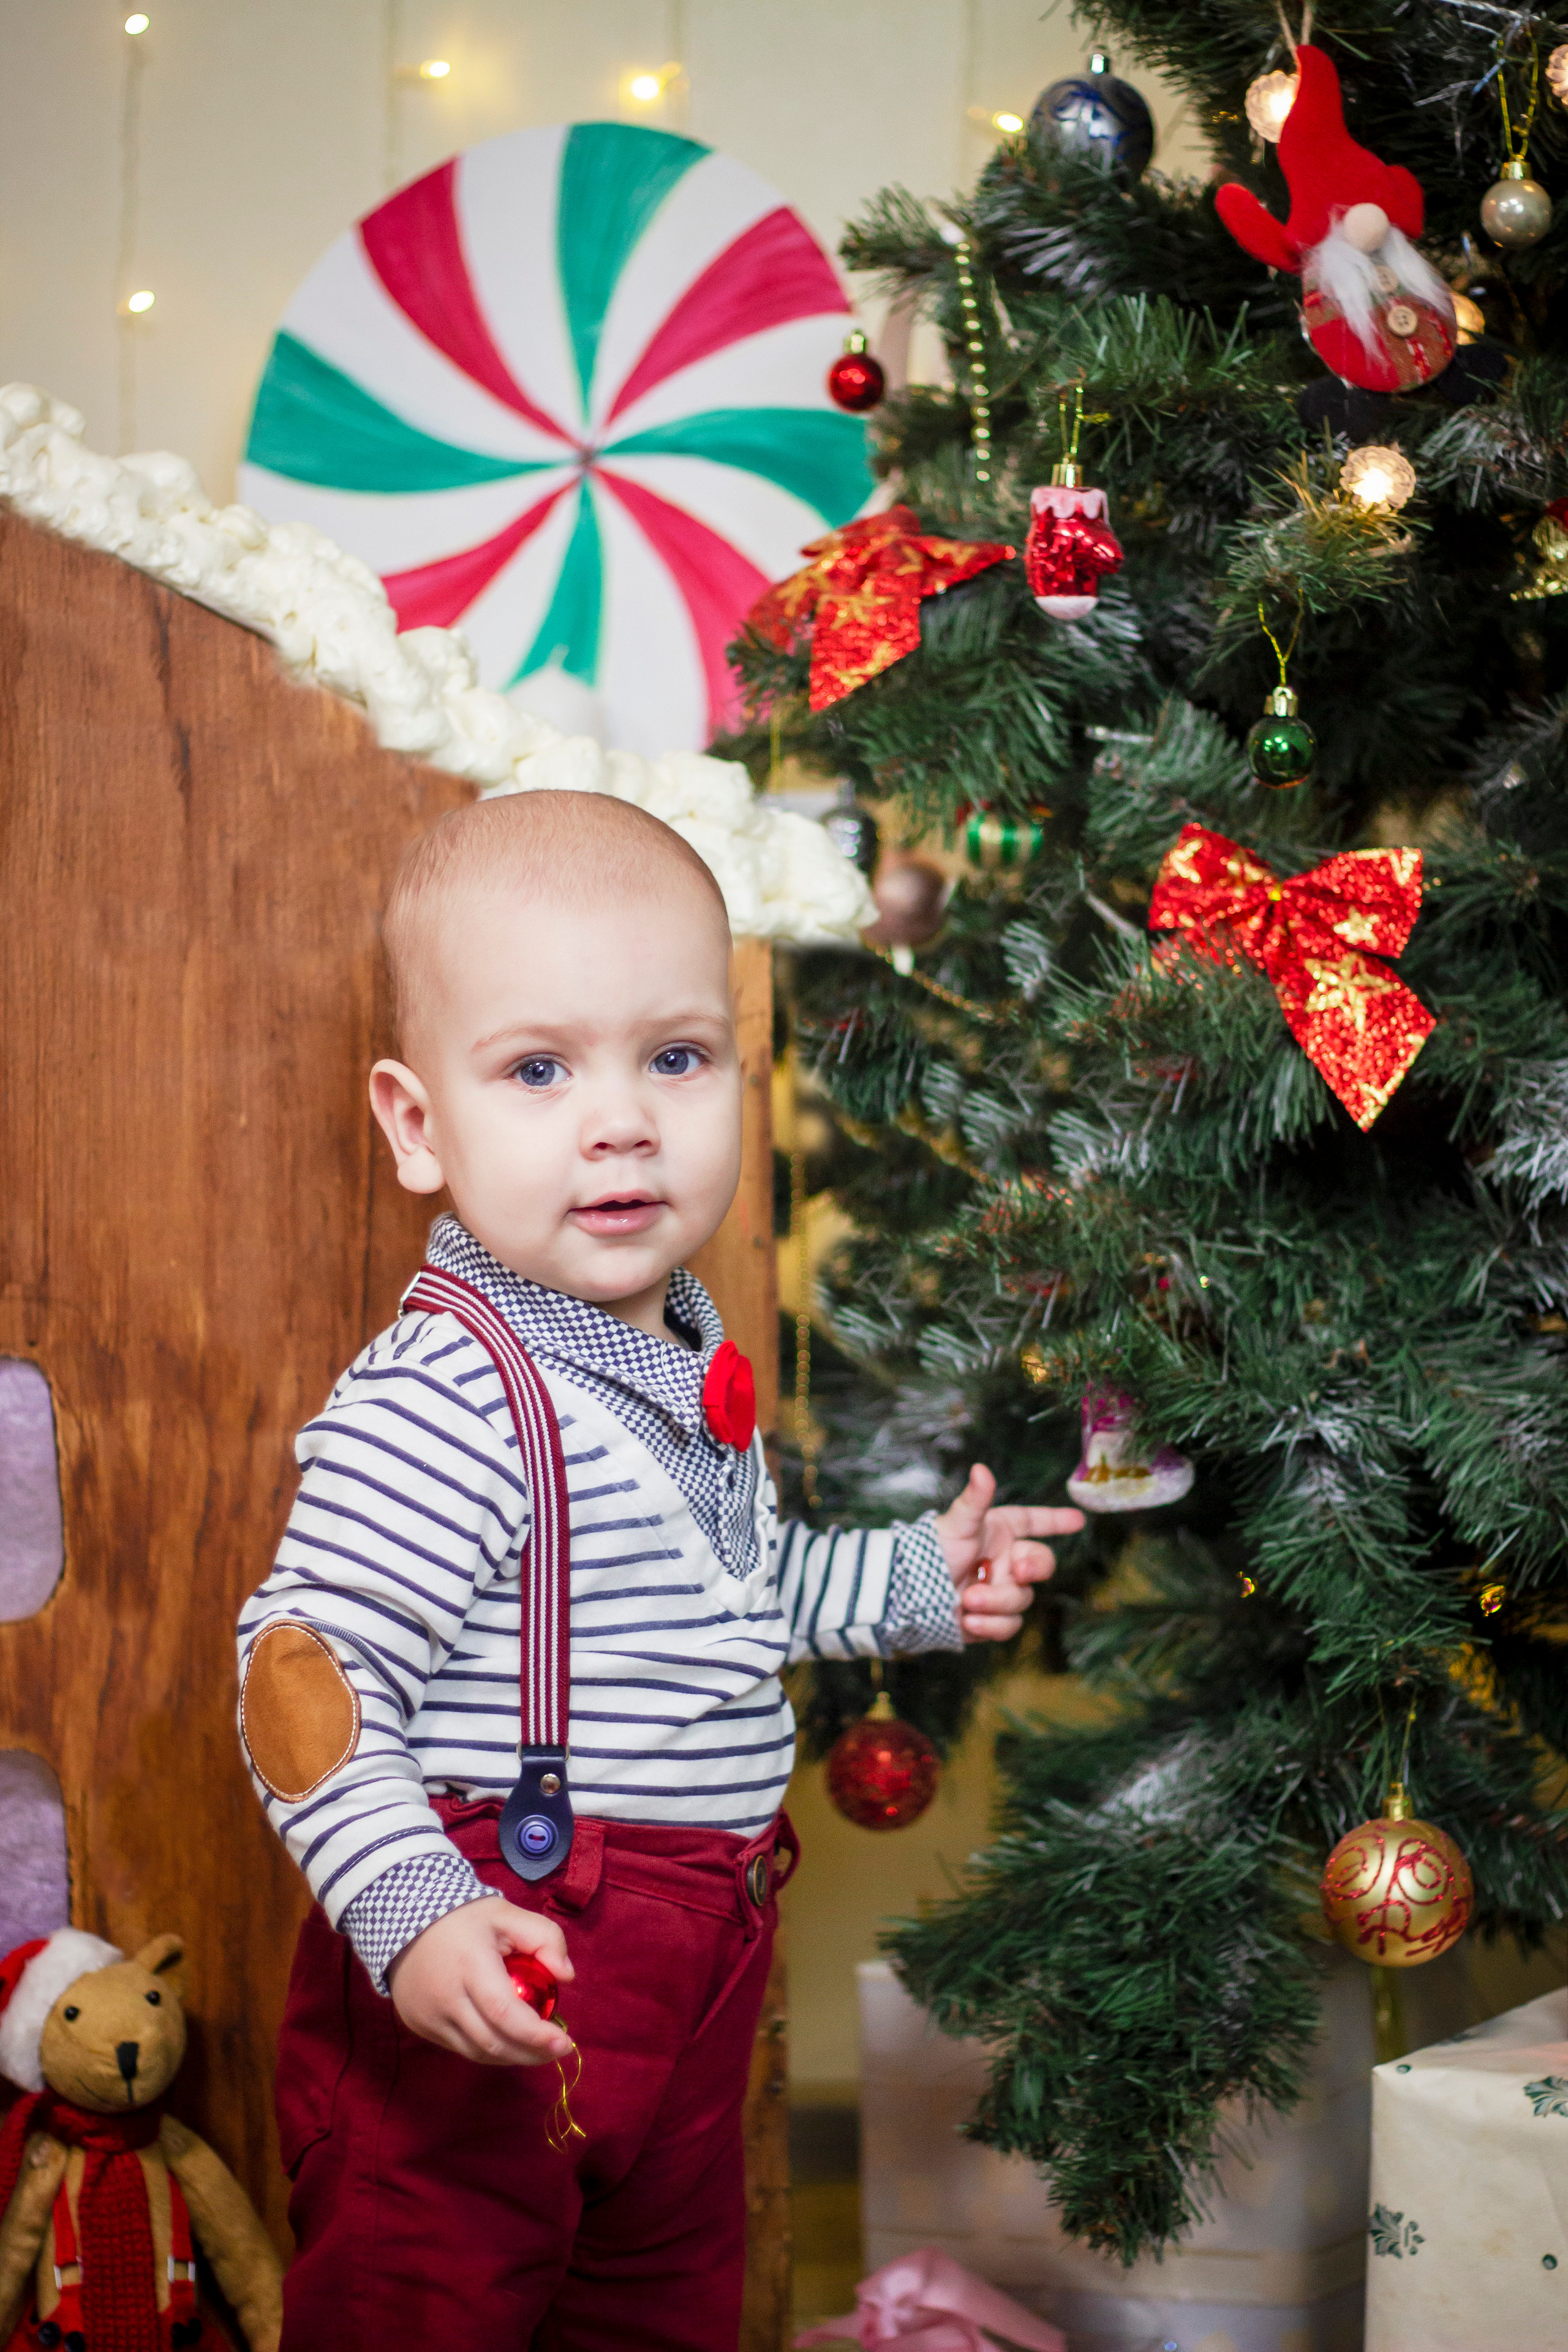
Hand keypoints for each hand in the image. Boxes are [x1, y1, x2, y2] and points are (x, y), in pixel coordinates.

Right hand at [388, 1895, 574, 2065]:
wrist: (406, 1919)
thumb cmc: (465, 1918)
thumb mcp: (508, 1914)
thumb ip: (545, 1937)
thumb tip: (566, 1977)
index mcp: (470, 1965)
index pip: (505, 2012)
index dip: (536, 2035)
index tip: (565, 2043)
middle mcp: (446, 1997)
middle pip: (492, 2043)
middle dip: (530, 2054)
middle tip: (556, 2050)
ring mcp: (428, 2016)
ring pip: (476, 2052)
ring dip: (511, 2056)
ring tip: (536, 2048)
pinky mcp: (419, 2025)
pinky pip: (459, 2047)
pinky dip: (487, 2049)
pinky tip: (505, 2039)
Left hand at [933, 1462, 1084, 1641]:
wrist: (908, 1598)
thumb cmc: (930, 1553)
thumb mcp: (955, 1525)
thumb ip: (974, 1500)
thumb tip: (981, 1468)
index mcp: (998, 1532)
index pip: (1034, 1522)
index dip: (1056, 1520)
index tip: (1078, 1519)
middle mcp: (1004, 1560)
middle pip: (1042, 1563)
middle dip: (1035, 1567)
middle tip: (1019, 1572)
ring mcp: (1000, 1591)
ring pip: (1023, 1598)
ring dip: (997, 1601)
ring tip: (968, 1600)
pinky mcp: (992, 1620)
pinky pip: (1009, 1625)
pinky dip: (990, 1625)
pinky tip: (968, 1620)